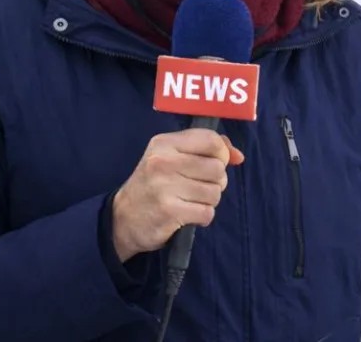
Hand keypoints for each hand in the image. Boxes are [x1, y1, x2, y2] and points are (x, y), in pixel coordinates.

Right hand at [111, 129, 244, 262]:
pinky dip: (203, 216)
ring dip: (209, 200)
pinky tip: (188, 214)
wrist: (122, 219)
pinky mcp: (169, 213)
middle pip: (217, 168)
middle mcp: (164, 162)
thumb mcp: (171, 156)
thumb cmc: (153, 183)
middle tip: (201, 185)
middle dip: (217, 180)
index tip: (216, 162)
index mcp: (165, 143)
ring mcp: (165, 188)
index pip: (211, 140)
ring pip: (215, 192)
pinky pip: (207, 212)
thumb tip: (238, 155)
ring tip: (192, 200)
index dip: (222, 153)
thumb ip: (205, 148)